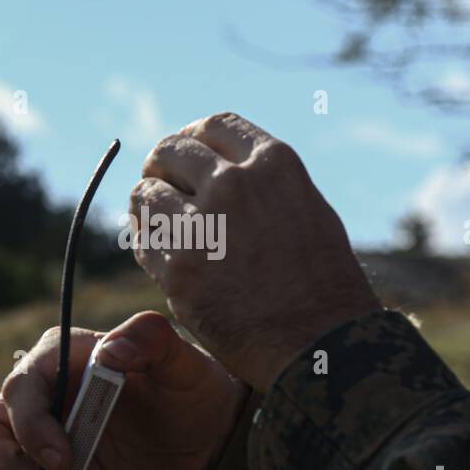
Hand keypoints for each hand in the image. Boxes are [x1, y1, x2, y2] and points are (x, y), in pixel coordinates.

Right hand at [0, 311, 247, 469]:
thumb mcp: (183, 360)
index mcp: (57, 361)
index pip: (16, 392)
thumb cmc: (189, 388)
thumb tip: (112, 351)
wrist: (211, 443)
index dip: (30, 427)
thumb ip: (151, 338)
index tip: (64, 459)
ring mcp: (45, 452)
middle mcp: (40, 405)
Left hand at [131, 112, 380, 391]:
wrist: (321, 343)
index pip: (214, 127)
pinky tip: (162, 255)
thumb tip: (220, 167)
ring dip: (146, 206)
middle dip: (159, 167)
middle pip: (171, 152)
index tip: (184, 156)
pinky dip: (149, 245)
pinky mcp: (180, 271)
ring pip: (146, 194)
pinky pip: (145, 243)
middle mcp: (236, 185)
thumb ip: (264, 182)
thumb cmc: (323, 283)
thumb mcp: (308, 209)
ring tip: (156, 222)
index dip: (191, 139)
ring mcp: (204, 226)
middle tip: (158, 185)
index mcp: (273, 164)